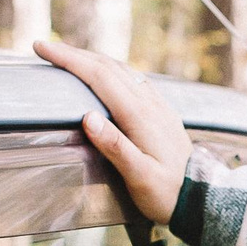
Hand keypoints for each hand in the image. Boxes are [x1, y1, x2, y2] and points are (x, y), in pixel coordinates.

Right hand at [34, 36, 192, 223]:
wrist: (201, 197)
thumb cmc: (168, 193)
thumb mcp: (140, 177)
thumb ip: (115, 147)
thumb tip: (88, 118)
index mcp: (139, 116)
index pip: (98, 77)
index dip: (69, 60)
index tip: (44, 49)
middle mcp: (149, 104)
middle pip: (107, 67)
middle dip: (74, 54)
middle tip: (45, 48)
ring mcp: (157, 105)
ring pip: (120, 70)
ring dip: (91, 59)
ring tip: (68, 56)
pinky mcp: (161, 111)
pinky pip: (132, 79)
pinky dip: (110, 70)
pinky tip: (104, 73)